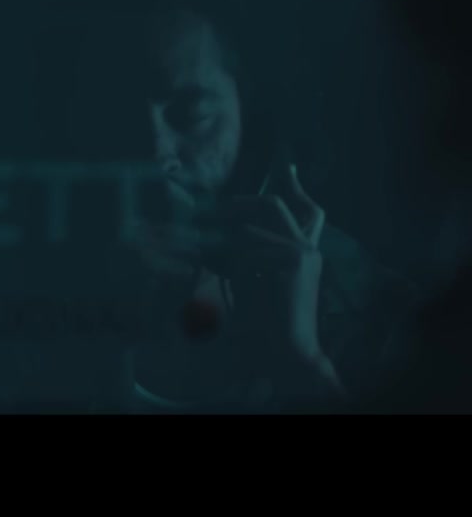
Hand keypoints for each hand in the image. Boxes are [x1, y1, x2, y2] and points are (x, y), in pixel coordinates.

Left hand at [218, 164, 341, 393]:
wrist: (287, 351)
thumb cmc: (264, 321)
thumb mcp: (248, 279)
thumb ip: (239, 254)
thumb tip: (209, 234)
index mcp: (301, 251)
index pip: (307, 210)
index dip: (296, 187)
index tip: (287, 166)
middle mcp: (307, 248)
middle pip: (273, 206)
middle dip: (239, 204)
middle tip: (211, 211)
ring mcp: (303, 253)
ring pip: (249, 232)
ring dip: (221, 246)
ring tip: (209, 264)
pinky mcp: (295, 261)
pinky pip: (249, 250)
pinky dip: (230, 263)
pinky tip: (228, 280)